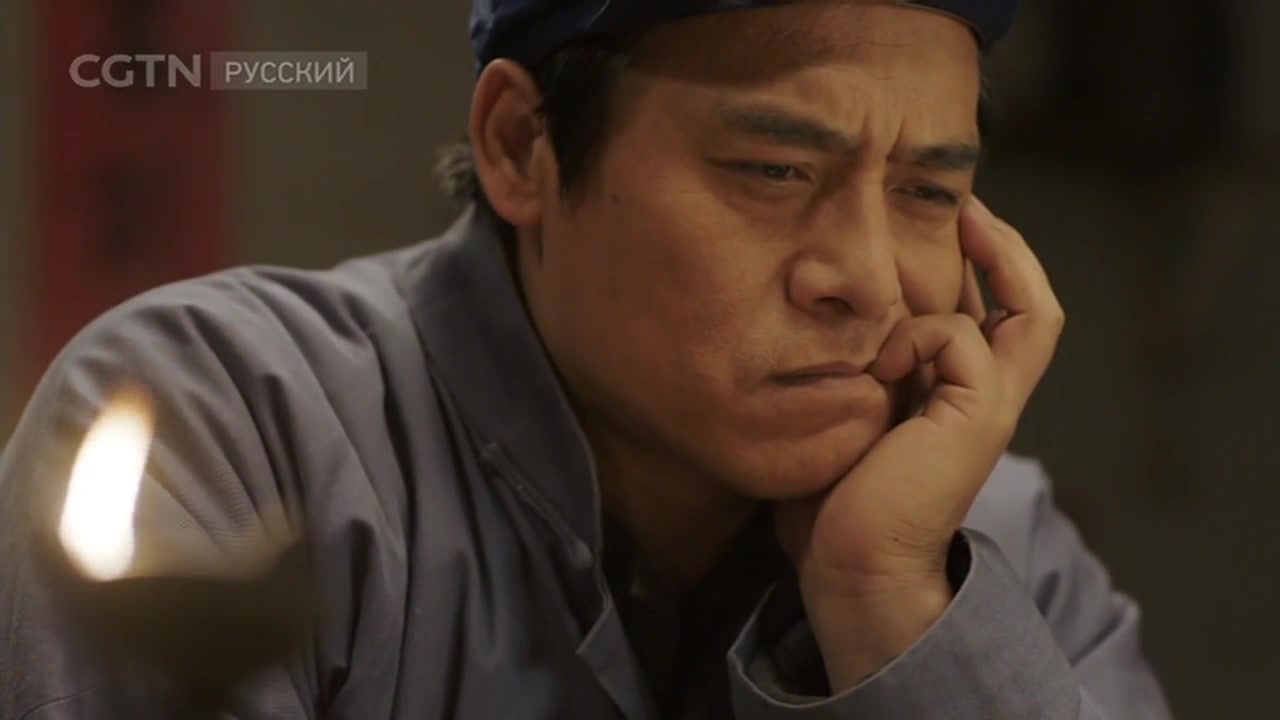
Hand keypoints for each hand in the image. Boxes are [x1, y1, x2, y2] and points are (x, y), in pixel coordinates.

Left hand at [775, 197, 1064, 690]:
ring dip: (962, 284)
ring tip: (909, 294)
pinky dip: (919, 335)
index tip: (947, 218)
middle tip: (965, 202)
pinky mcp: (981, 416)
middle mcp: (990, 398)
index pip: (996, 315)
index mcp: (960, 397)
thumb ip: (869, 364)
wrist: (851, 563)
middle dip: (1007, 248)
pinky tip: (879, 365)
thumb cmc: (835, 494)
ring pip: (1028, 314)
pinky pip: (963, 339)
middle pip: (1037, 307)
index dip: (985, 263)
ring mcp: (992, 407)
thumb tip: (842, 311)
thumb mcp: (853, 408)